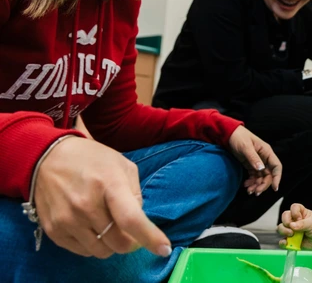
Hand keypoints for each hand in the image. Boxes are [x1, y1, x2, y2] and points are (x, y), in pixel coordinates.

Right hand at [35, 136, 170, 258]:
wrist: (48, 157)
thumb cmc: (92, 160)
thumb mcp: (122, 165)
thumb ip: (136, 193)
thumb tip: (139, 221)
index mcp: (109, 184)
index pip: (131, 219)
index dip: (150, 237)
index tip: (164, 249)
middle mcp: (86, 205)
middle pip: (119, 242)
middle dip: (131, 241)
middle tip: (129, 229)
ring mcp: (68, 219)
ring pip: (102, 251)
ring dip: (111, 243)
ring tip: (107, 223)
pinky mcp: (54, 230)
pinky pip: (83, 251)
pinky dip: (93, 244)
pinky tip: (91, 226)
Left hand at [228, 126, 281, 194]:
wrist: (228, 134)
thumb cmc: (239, 137)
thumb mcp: (246, 147)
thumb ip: (253, 158)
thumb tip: (261, 169)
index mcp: (267, 152)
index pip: (276, 167)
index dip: (277, 178)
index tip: (275, 188)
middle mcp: (264, 158)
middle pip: (269, 175)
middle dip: (263, 185)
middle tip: (256, 192)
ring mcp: (257, 162)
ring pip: (261, 177)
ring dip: (256, 185)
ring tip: (249, 191)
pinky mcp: (250, 165)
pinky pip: (254, 176)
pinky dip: (251, 182)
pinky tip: (246, 185)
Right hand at [277, 203, 311, 252]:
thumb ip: (303, 224)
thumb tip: (292, 226)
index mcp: (301, 213)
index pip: (293, 208)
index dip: (294, 212)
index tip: (300, 218)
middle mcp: (294, 220)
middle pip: (284, 217)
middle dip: (286, 222)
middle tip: (293, 228)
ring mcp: (292, 230)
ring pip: (280, 228)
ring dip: (284, 231)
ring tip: (291, 235)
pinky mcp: (291, 240)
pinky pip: (283, 241)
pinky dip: (282, 242)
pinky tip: (287, 243)